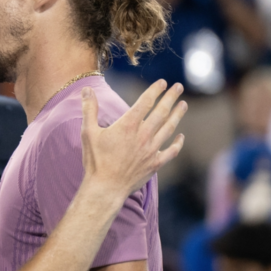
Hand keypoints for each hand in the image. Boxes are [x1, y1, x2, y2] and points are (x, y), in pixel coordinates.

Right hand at [80, 80, 186, 196]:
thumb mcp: (88, 132)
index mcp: (128, 125)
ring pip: (169, 128)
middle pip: (161, 111)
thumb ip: (89, 109)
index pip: (145, 102)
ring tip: (184, 104)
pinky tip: (181, 136)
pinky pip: (171, 151)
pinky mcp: (155, 164)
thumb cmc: (95, 160)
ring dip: (177, 115)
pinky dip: (178, 143)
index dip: (155, 90)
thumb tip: (87, 89)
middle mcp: (143, 135)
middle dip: (171, 97)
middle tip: (179, 87)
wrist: (106, 188)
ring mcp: (151, 150)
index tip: (162, 82)